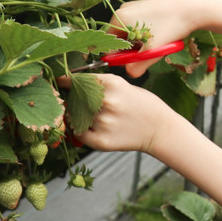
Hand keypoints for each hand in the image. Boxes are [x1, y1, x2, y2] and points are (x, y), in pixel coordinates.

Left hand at [58, 73, 186, 153]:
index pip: (77, 79)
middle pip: (74, 98)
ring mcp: (102, 122)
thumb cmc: (143, 105)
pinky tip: (95, 128)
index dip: (67, 81)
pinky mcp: (101, 140)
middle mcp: (105, 102)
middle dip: (74, 99)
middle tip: (83, 102)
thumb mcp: (124, 86)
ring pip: (75, 116)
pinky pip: (79, 133)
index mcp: (111, 84)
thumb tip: (71, 85)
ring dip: (79, 116)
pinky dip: (82, 130)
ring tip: (98, 117)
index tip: (60, 81)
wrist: (160, 129)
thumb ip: (100, 85)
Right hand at [109, 0, 208, 76]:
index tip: (135, 61)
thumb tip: (130, 74)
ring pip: (131, 33)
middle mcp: (122, 10)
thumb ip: (137, 66)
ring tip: (157, 44)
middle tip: (149, 53)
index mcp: (118, 19)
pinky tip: (160, 34)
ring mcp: (133, 6)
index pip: (110, 44)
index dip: (120, 57)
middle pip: (120, 38)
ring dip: (141, 43)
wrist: (191, 8)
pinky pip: (138, 25)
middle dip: (132, 49)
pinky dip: (146, 34)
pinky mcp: (143, 5)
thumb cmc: (171, 26)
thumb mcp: (152, 51)